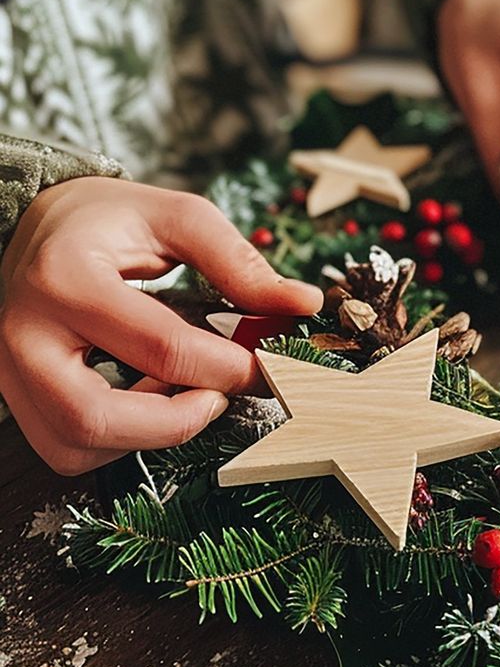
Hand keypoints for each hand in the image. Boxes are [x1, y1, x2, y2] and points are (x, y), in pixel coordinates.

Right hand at [0, 178, 322, 474]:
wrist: (37, 223)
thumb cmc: (110, 219)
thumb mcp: (178, 217)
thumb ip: (239, 262)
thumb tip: (303, 304)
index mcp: (67, 277)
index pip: (160, 347)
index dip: (228, 367)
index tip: (269, 364)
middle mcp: (25, 332)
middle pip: (97, 417)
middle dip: (179, 421)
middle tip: (225, 393)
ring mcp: (8, 369)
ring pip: (74, 446)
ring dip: (146, 435)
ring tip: (185, 392)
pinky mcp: (12, 392)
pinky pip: (64, 448)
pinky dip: (118, 440)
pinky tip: (148, 398)